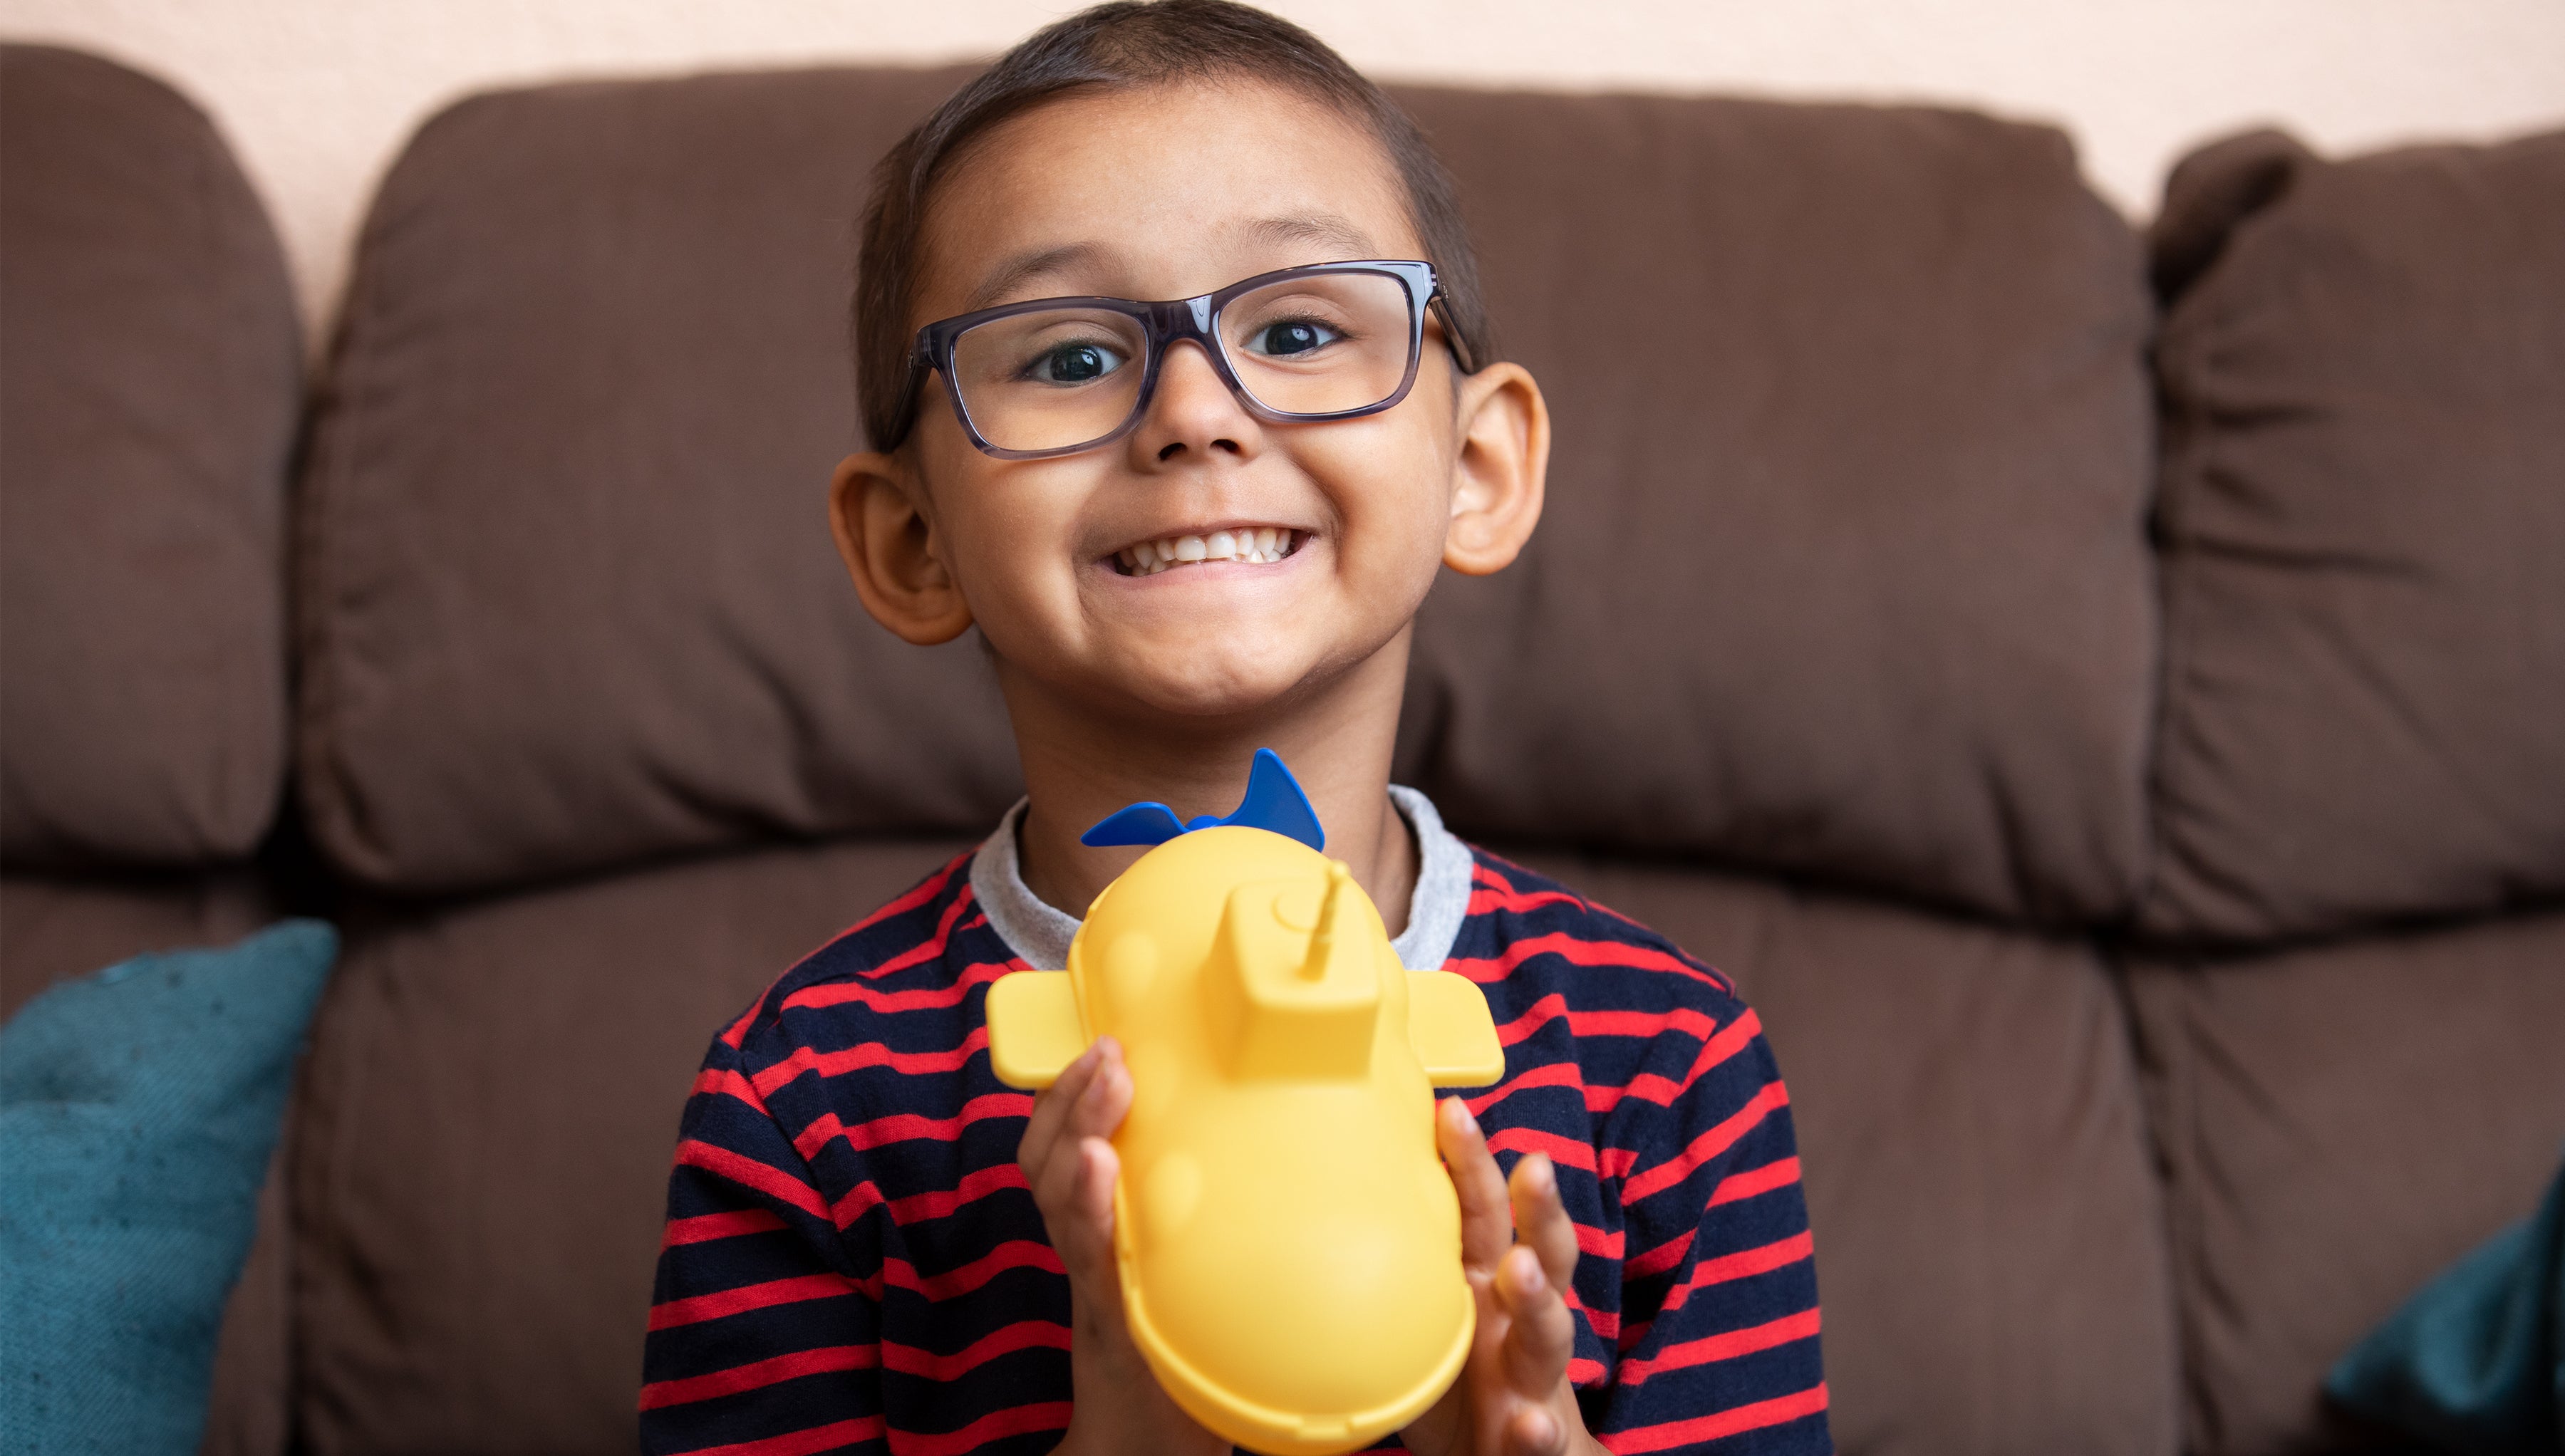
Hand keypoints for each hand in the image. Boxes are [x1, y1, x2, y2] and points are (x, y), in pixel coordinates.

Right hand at [1018, 1038, 1226, 1455]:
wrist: (1154, 1450)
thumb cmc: (1176, 1355)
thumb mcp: (1176, 1264)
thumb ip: (1190, 1208)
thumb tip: (1245, 1138)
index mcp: (1101, 1233)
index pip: (1060, 1148)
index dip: (1069, 1093)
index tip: (1105, 1041)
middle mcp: (1088, 1253)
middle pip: (1048, 1161)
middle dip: (1071, 1097)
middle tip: (1109, 1051)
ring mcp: (1097, 1288)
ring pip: (1062, 1200)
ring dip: (1077, 1134)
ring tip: (1103, 1085)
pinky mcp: (1117, 1323)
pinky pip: (1093, 1260)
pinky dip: (1092, 1210)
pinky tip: (1099, 1170)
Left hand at [1403, 1098, 1608, 1455]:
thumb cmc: (1457, 1379)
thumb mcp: (1424, 1314)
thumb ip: (1394, 1267)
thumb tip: (1299, 1212)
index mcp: (1485, 1282)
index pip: (1485, 1212)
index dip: (1474, 1163)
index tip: (1451, 1110)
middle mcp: (1516, 1318)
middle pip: (1540, 1252)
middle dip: (1539, 1208)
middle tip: (1533, 1165)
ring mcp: (1533, 1376)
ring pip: (1549, 1333)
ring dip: (1540, 1300)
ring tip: (1523, 1269)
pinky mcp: (1536, 1438)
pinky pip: (1541, 1432)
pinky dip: (1539, 1428)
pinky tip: (1531, 1421)